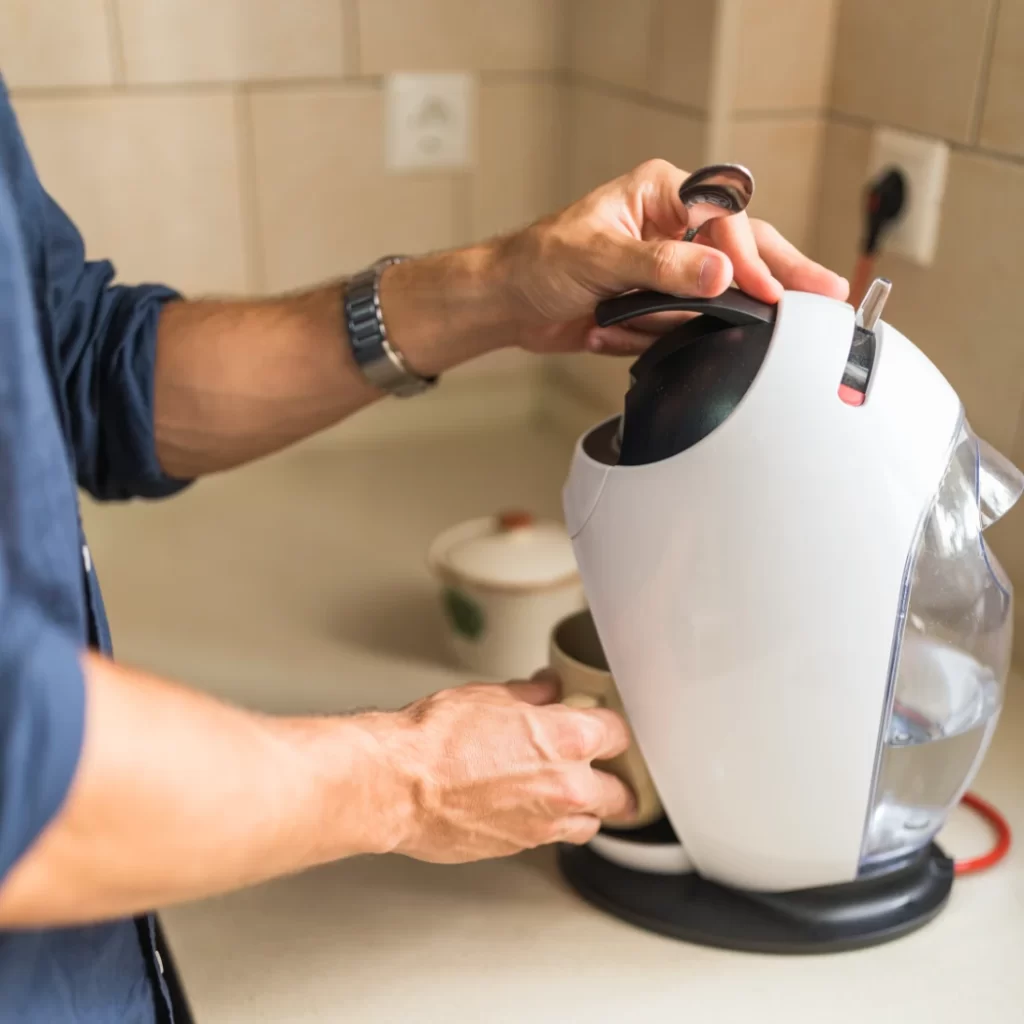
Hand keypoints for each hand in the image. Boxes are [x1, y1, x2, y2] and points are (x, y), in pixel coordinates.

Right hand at [360, 673, 634, 862]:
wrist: (398, 784)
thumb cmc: (436, 739)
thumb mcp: (489, 696)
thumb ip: (530, 695)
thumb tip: (546, 690)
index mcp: (568, 739)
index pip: (619, 734)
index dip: (609, 727)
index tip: (602, 726)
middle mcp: (568, 785)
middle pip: (621, 792)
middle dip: (613, 779)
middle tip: (601, 769)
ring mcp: (546, 822)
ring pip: (591, 823)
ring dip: (585, 809)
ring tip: (568, 794)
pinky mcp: (520, 846)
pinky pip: (552, 837)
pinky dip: (549, 824)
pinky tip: (530, 807)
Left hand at [498, 158, 848, 355]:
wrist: (510, 302)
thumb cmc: (541, 261)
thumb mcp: (600, 258)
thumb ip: (661, 267)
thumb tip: (718, 274)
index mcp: (662, 193)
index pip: (725, 220)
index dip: (748, 257)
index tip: (764, 291)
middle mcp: (672, 226)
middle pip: (744, 248)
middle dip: (782, 272)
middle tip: (827, 293)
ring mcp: (669, 266)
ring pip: (717, 291)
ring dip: (688, 319)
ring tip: (663, 322)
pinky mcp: (660, 301)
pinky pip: (684, 323)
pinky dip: (651, 336)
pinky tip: (611, 331)